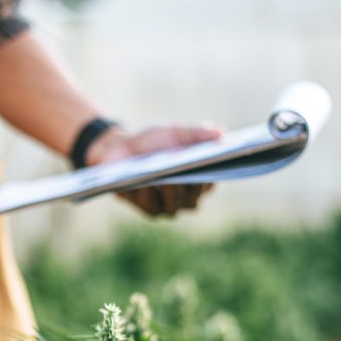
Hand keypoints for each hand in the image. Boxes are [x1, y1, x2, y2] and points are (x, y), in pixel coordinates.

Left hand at [85, 125, 221, 216]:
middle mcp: (185, 198)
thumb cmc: (153, 141)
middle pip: (193, 198)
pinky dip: (149, 193)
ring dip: (171, 191)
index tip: (211, 167)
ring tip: (168, 179)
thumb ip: (196, 134)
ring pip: (173, 204)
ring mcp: (166, 206)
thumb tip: (221, 133)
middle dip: (191, 187)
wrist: (119, 148)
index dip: (211, 178)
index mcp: (197, 180)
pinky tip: (146, 183)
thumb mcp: (175, 132)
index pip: (209, 184)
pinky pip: (151, 204)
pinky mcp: (146, 208)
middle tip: (191, 174)